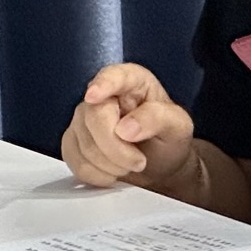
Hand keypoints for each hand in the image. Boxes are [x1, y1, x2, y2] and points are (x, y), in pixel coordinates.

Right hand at [62, 64, 198, 189]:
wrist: (159, 165)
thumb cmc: (168, 139)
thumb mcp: (178, 127)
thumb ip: (157, 118)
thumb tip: (126, 128)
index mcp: (133, 82)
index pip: (114, 76)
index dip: (103, 84)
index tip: (94, 96)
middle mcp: (104, 96)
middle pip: (95, 118)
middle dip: (117, 148)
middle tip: (139, 162)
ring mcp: (84, 118)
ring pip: (84, 144)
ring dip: (110, 165)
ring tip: (130, 164)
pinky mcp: (72, 140)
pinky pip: (75, 160)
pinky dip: (96, 174)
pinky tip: (113, 172)